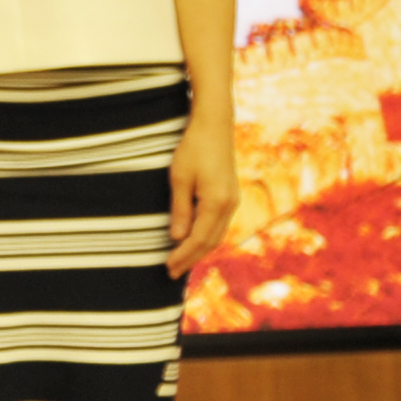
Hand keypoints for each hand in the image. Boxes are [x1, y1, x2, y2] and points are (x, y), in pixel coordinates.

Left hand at [163, 104, 243, 274]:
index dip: (183, 255)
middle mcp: (229, 206)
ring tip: (182, 262)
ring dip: (199, 250)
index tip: (168, 268)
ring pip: (216, 235)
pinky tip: (194, 241)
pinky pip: (218, 224)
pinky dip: (206, 237)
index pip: (198, 239)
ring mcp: (232, 201)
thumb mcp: (180, 178)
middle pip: (210, 241)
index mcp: (216, 203)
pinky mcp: (230, 195)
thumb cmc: (193, 149)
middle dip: (191, 258)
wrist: (215, 127)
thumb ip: (179, 209)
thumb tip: (176, 238)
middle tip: (172, 273)